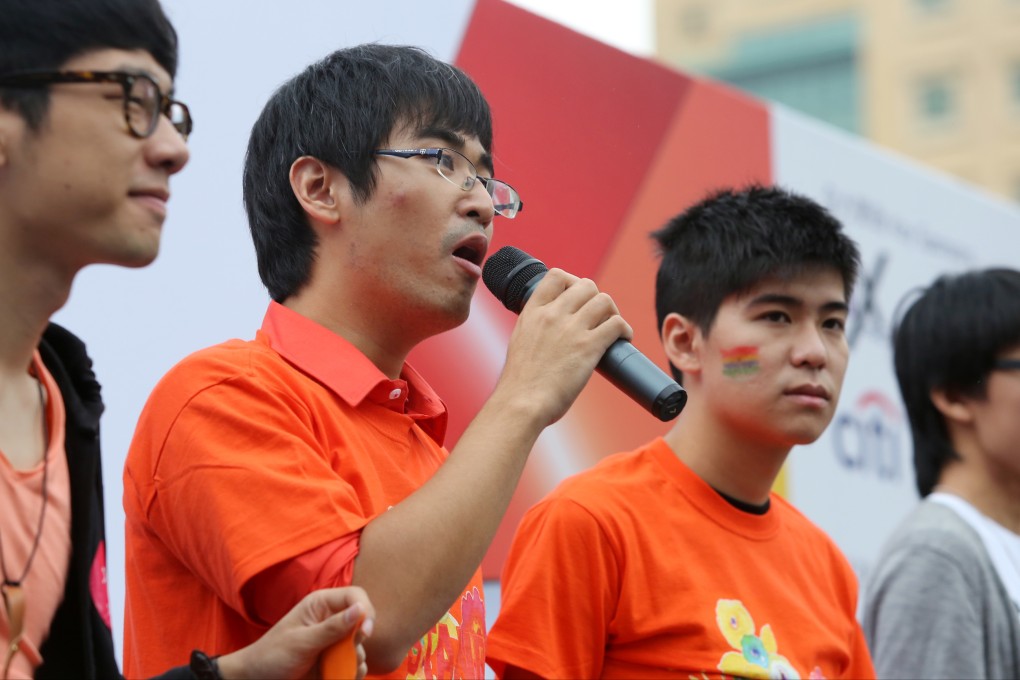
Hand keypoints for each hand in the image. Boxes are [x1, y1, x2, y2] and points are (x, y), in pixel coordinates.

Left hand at [216, 586, 374, 679]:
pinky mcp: (334, 660)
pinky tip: (336, 676)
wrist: (258, 679)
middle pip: (362, 622)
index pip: (355, 596)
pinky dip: (351, 673)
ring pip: (361, 647)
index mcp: (321, 605)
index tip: (366, 632)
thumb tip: (360, 610)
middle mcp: (331, 620)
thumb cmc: (273, 655)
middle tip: (342, 654)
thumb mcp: (302, 642)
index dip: (366, 610)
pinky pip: (355, 665)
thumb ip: (331, 628)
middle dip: (357, 641)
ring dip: (353, 661)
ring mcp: (334, 641)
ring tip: (331, 669)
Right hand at [497, 268, 631, 424]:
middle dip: (596, 298)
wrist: (521, 402)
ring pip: (604, 300)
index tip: (577, 298)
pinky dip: (624, 330)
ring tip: (612, 327)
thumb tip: (550, 330)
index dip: (573, 282)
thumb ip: (535, 328)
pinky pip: (616, 324)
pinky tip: (622, 339)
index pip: (557, 276)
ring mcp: (571, 329)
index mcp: (533, 312)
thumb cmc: (520, 382)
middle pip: (586, 285)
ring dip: (613, 312)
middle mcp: (552, 314)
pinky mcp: (588, 347)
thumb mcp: (520, 341)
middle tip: (598, 317)